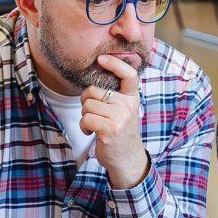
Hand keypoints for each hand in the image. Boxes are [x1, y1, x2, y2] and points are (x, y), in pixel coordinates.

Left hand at [83, 55, 149, 188]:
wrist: (127, 159)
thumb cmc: (120, 132)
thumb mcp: (124, 110)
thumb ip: (114, 95)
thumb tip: (93, 77)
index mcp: (133, 98)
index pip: (129, 75)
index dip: (115, 64)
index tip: (102, 59)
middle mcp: (128, 105)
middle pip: (94, 90)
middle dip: (87, 101)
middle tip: (96, 113)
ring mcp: (120, 118)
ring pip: (87, 105)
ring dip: (85, 116)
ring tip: (96, 124)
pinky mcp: (109, 129)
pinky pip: (86, 118)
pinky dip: (84, 126)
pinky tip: (91, 132)